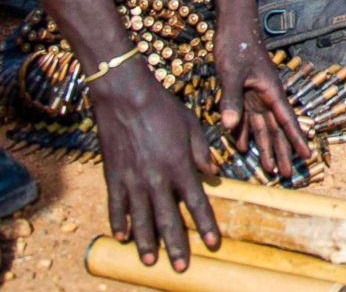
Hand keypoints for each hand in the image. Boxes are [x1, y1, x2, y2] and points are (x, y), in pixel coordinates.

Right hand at [89, 59, 219, 271]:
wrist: (126, 97)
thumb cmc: (163, 108)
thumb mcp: (192, 126)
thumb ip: (202, 152)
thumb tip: (212, 173)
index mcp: (180, 167)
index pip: (197, 203)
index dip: (206, 225)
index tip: (213, 243)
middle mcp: (156, 179)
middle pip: (168, 219)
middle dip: (176, 245)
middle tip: (180, 266)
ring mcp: (132, 179)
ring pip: (140, 219)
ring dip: (146, 242)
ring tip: (151, 261)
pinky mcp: (113, 175)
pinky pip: (115, 205)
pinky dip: (118, 221)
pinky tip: (121, 236)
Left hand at [214, 23, 310, 176]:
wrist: (233, 27)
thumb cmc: (237, 46)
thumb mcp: (232, 73)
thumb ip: (232, 100)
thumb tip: (231, 127)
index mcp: (271, 91)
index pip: (287, 120)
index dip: (296, 140)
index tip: (308, 156)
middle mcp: (267, 96)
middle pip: (277, 129)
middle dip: (282, 152)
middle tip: (288, 174)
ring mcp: (256, 95)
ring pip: (264, 126)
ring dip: (265, 146)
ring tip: (269, 168)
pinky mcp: (244, 92)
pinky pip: (247, 117)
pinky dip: (246, 132)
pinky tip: (243, 146)